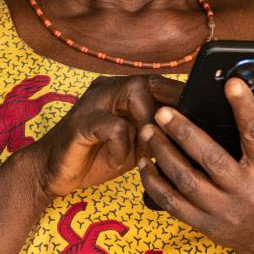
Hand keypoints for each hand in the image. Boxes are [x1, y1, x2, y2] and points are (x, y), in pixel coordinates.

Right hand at [29, 75, 182, 198]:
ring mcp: (93, 102)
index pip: (159, 83)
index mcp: (121, 92)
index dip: (181, 97)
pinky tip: (118, 162)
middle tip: (175, 137)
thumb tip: (194, 133)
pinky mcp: (81, 122)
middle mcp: (108, 89)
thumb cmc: (96, 157)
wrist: (52, 172)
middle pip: (149, 81)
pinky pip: (113, 125)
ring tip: (145, 150)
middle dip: (168, 108)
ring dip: (147, 124)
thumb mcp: (135, 143)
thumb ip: (157, 133)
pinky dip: (122, 146)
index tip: (201, 117)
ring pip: (133, 93)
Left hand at [138, 78, 253, 253]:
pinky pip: (173, 204)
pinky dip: (154, 183)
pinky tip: (143, 164)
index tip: (231, 83)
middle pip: (212, 159)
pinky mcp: (205, 225)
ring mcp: (223, 212)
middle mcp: (247, 193)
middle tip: (163, 111)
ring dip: (163, 155)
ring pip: (186, 182)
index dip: (245, 108)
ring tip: (148, 131)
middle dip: (185, 133)